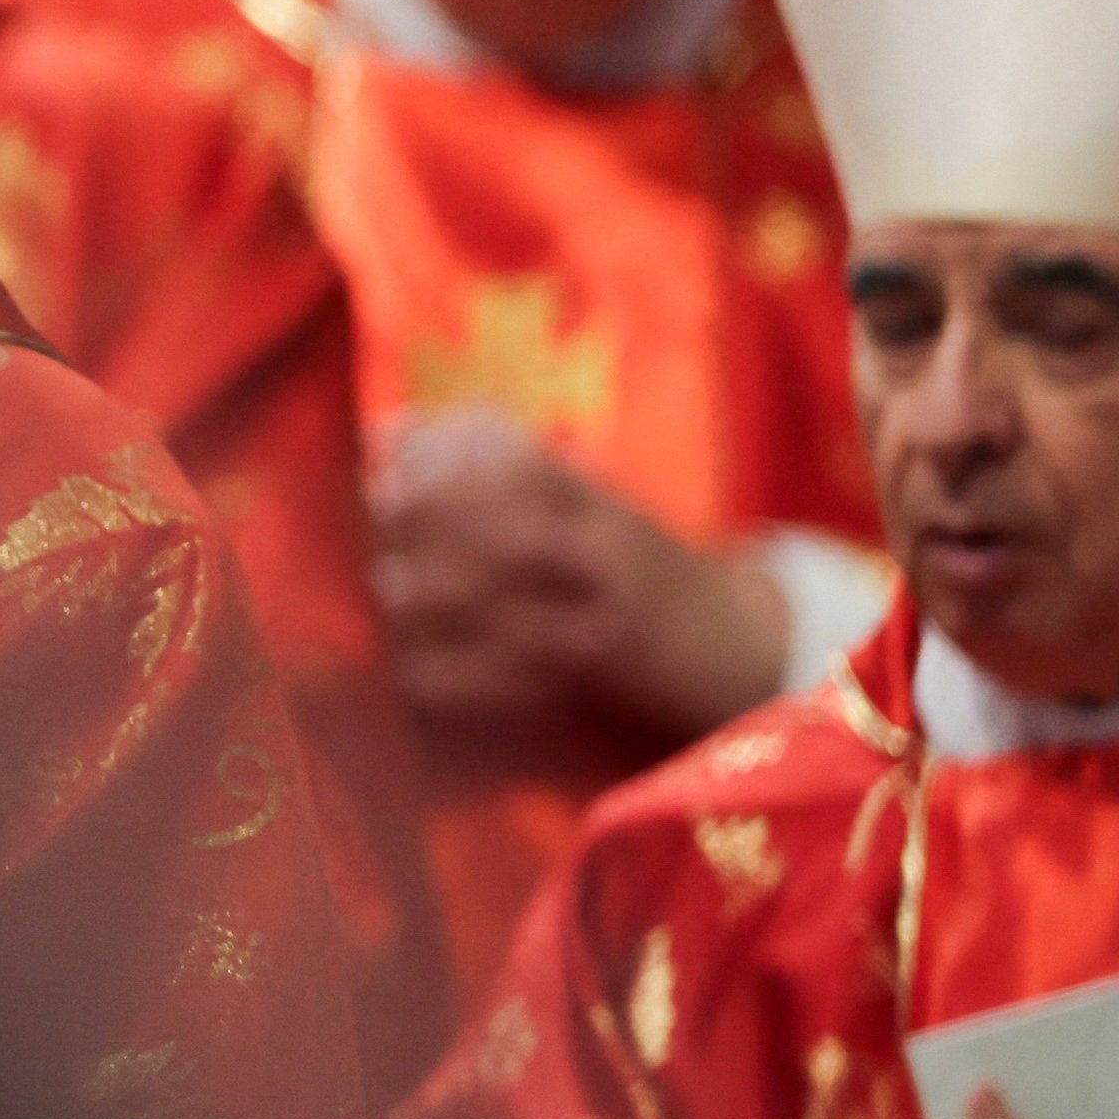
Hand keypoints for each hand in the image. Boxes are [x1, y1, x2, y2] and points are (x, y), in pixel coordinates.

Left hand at [367, 414, 788, 744]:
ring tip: (387, 585)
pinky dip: (456, 681)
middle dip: (439, 527)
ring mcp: (602, 629)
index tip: (390, 460)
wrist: (739, 644)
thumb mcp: (592, 502)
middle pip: (519, 539)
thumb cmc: (635, 563)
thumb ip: (502, 462)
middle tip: (379, 516)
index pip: (528, 468)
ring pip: (517, 617)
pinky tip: (407, 672)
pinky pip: (516, 689)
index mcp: (604, 509)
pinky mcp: (591, 687)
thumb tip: (390, 429)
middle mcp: (608, 564)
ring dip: (442, 601)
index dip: (451, 460)